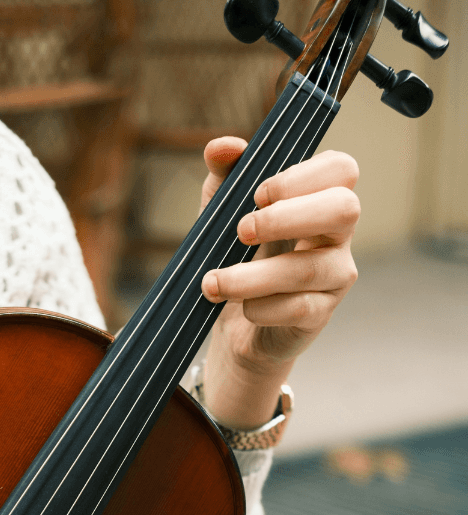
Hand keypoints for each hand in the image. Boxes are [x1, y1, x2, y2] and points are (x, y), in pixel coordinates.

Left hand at [198, 137, 359, 429]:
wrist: (236, 324)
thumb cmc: (238, 256)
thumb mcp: (223, 212)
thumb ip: (224, 176)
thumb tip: (222, 147)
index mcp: (321, 197)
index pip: (342, 169)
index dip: (302, 176)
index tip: (258, 194)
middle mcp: (338, 234)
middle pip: (344, 209)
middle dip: (288, 217)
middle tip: (242, 232)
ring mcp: (335, 276)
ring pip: (308, 268)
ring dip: (253, 276)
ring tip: (212, 283)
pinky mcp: (320, 315)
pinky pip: (297, 308)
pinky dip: (260, 308)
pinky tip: (239, 307)